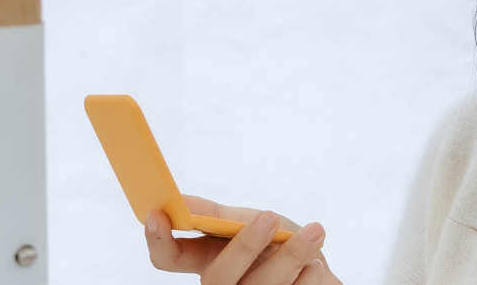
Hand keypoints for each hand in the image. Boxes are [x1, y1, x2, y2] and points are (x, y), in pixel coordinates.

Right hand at [144, 195, 342, 284]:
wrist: (318, 267)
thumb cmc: (279, 241)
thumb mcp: (249, 219)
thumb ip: (218, 214)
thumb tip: (179, 199)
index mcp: (207, 259)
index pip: (169, 258)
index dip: (159, 240)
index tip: (158, 213)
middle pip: (216, 277)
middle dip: (244, 245)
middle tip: (269, 217)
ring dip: (291, 255)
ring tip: (315, 232)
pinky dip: (310, 276)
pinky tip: (316, 264)